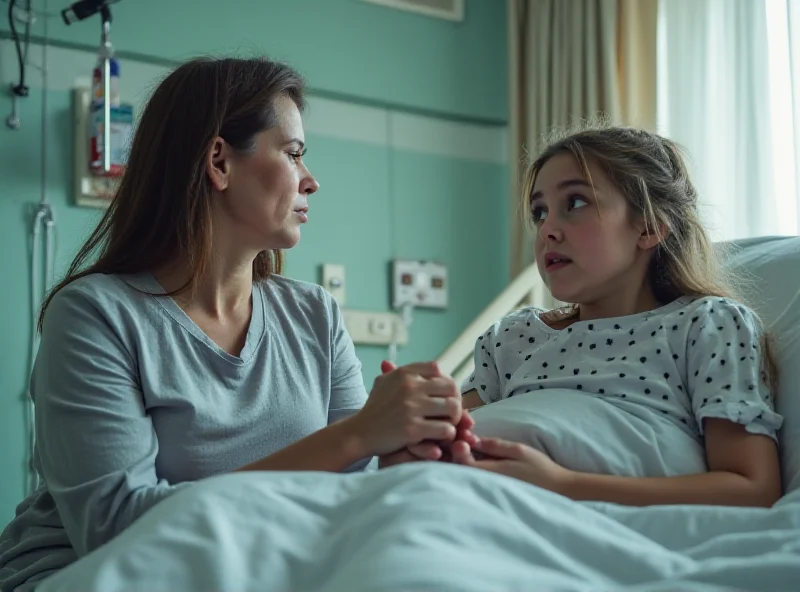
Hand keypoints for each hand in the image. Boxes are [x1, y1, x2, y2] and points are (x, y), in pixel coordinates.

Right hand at [376, 361, 477, 466]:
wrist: (359, 433)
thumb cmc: (375, 409)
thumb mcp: (385, 382)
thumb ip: (407, 371)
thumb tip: (436, 367)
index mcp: (404, 373)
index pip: (438, 369)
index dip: (444, 382)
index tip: (442, 396)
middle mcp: (409, 386)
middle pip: (451, 388)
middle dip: (456, 401)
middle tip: (451, 414)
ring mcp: (411, 407)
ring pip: (453, 408)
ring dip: (455, 419)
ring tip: (448, 425)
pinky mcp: (413, 429)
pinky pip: (445, 429)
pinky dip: (447, 435)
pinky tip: (440, 438)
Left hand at [451, 437, 570, 491]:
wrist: (557, 489)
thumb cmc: (539, 469)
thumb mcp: (518, 451)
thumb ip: (494, 446)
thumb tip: (471, 440)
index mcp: (490, 474)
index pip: (462, 463)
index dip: (458, 448)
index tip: (466, 435)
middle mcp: (484, 484)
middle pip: (460, 469)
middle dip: (458, 451)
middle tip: (466, 436)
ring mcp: (487, 489)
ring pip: (466, 473)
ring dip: (464, 457)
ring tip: (470, 442)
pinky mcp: (491, 489)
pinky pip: (475, 477)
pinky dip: (472, 464)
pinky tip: (476, 453)